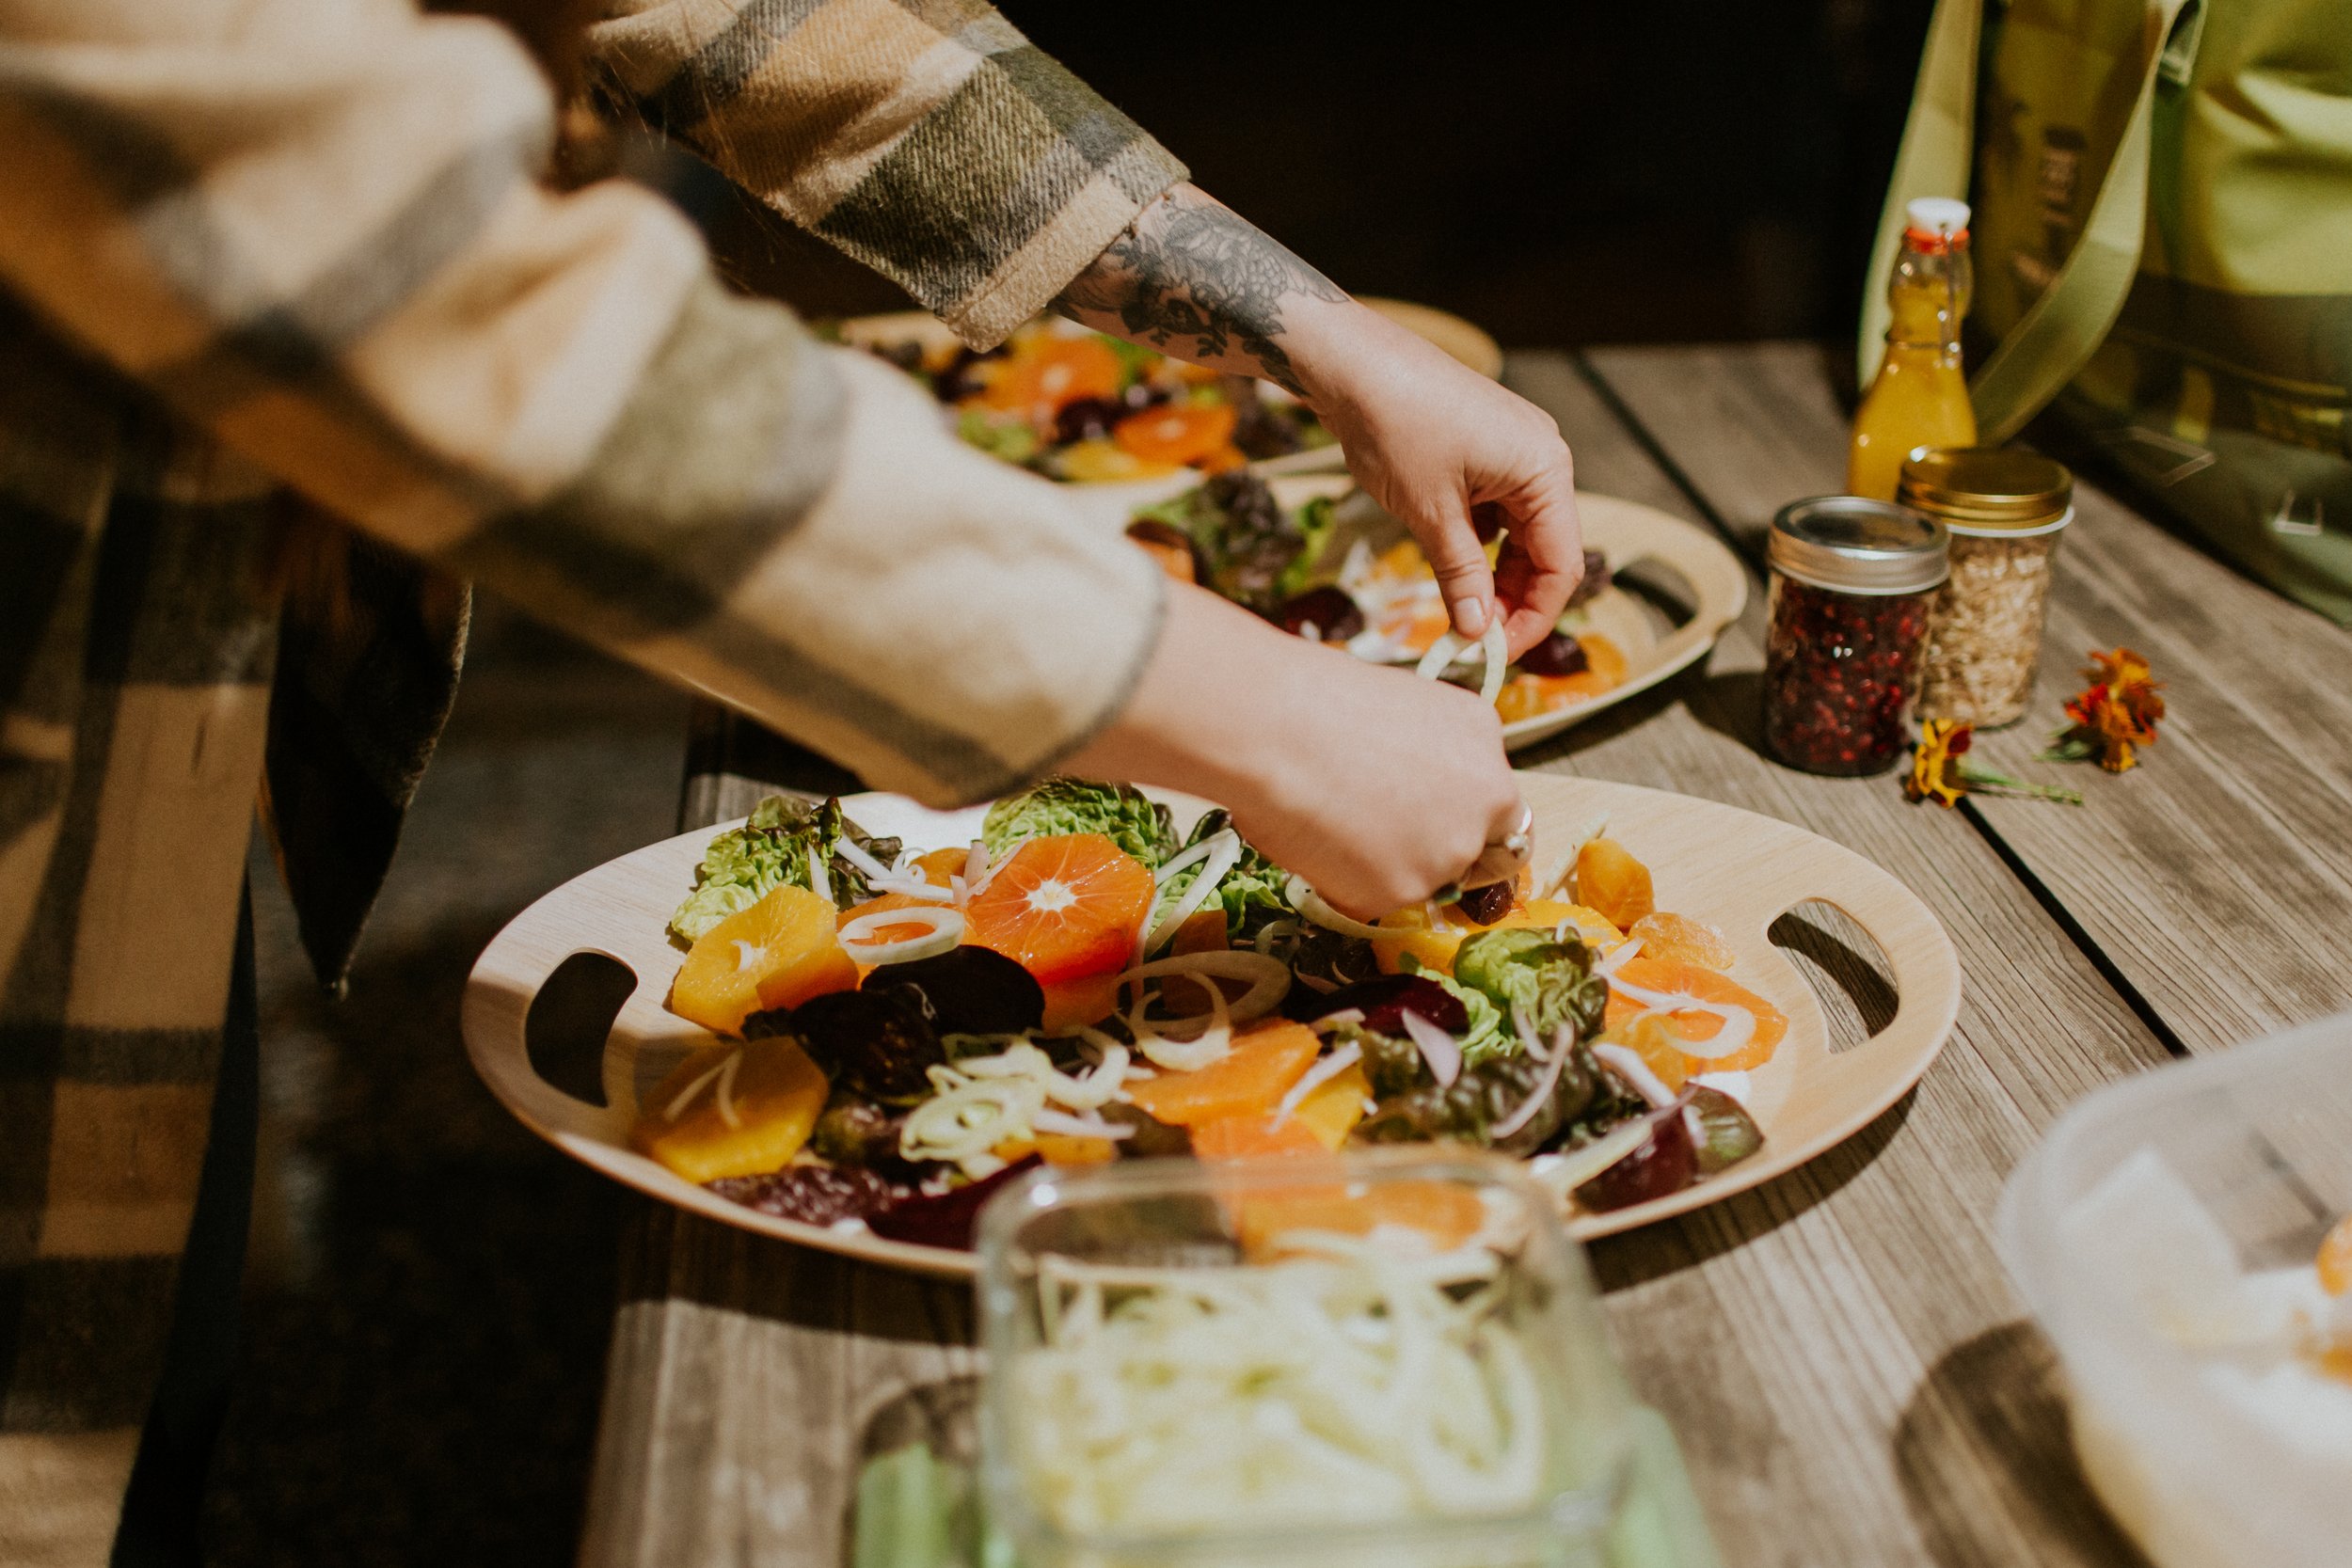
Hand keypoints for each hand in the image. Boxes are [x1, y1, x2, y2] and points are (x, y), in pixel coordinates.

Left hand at [1052, 184, 1578, 655]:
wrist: (1352, 363)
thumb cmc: (1395, 429)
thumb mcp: (1430, 515)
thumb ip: (1461, 576)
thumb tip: (1477, 632)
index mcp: (1545, 470)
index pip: (1562, 565)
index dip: (1533, 617)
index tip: (1494, 652)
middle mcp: (1543, 456)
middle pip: (1547, 550)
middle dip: (1512, 597)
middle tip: (1469, 635)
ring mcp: (1517, 448)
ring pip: (1521, 532)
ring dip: (1493, 573)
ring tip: (1455, 605)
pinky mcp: (1488, 445)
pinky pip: (1499, 508)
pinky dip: (1479, 541)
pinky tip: (1449, 558)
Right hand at [1065, 585, 1523, 916]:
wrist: (1266, 718)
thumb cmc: (1294, 694)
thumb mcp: (1372, 706)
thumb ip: (1407, 753)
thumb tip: (1391, 785)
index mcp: (1480, 729)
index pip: (1495, 799)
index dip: (1460, 819)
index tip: (1431, 827)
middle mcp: (1489, 786)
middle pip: (1481, 851)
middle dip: (1435, 854)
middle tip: (1370, 837)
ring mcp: (1455, 842)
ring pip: (1428, 882)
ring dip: (1383, 871)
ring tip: (1322, 826)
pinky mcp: (1414, 882)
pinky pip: (1385, 906)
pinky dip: (1349, 887)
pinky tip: (1311, 843)